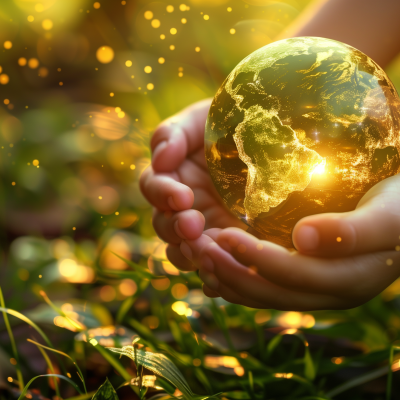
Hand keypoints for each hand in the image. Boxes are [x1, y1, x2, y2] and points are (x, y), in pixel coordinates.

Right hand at [140, 99, 246, 270]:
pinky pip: (213, 262)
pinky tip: (222, 271)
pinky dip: (212, 270)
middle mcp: (184, 204)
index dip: (162, 194)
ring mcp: (206, 225)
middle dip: (175, 228)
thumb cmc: (229, 123)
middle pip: (164, 225)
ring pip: (183, 250)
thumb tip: (160, 160)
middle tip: (192, 226)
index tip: (182, 196)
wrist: (267, 136)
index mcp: (173, 175)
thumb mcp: (200, 120)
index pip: (153, 188)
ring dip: (189, 252)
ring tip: (208, 249)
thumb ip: (173, 133)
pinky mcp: (229, 241)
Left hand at [182, 174, 399, 309]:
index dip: (256, 259)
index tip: (222, 234)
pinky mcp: (304, 280)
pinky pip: (265, 288)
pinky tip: (215, 262)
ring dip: (228, 278)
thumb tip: (302, 239)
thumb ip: (352, 231)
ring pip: (264, 295)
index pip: (295, 276)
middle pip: (272, 293)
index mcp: (350, 279)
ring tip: (198, 255)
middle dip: (231, 272)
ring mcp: (315, 291)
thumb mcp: (389, 213)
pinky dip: (237, 279)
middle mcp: (330, 294)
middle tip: (197, 248)